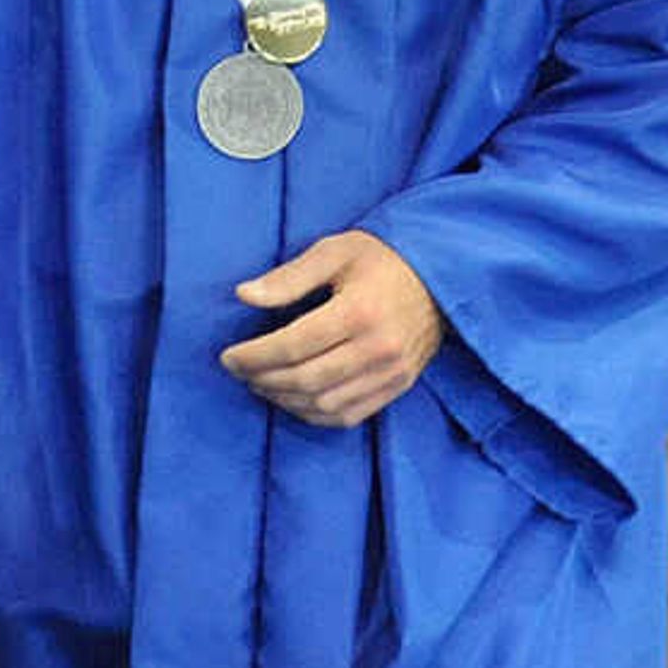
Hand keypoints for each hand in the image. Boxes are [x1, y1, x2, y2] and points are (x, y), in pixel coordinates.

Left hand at [220, 230, 444, 429]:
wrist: (440, 277)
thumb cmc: (381, 259)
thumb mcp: (334, 251)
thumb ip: (289, 277)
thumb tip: (244, 295)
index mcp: (358, 311)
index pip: (292, 345)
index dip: (253, 356)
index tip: (228, 356)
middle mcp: (377, 348)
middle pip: (304, 379)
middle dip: (262, 378)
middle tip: (239, 371)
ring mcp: (391, 372)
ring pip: (323, 404)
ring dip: (284, 400)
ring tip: (261, 383)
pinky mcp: (398, 386)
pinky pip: (348, 416)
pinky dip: (313, 414)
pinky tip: (293, 400)